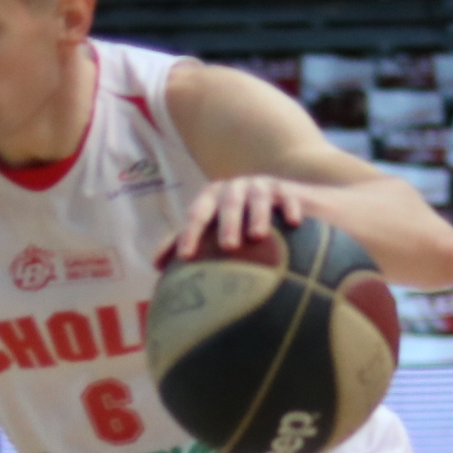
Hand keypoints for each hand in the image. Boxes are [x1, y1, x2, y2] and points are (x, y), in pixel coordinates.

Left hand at [156, 176, 306, 266]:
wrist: (277, 204)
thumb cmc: (236, 223)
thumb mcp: (211, 229)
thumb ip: (187, 242)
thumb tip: (157, 266)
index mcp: (212, 198)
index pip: (196, 215)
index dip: (190, 234)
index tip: (185, 257)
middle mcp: (234, 188)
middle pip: (227, 204)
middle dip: (226, 224)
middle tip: (227, 247)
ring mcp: (260, 186)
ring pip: (257, 199)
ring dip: (257, 215)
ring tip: (257, 236)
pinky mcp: (286, 190)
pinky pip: (287, 197)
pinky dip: (290, 208)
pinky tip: (294, 224)